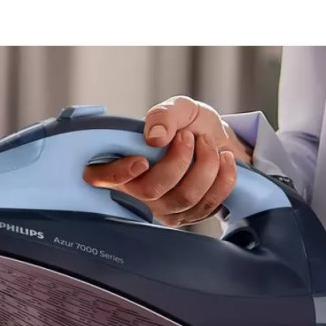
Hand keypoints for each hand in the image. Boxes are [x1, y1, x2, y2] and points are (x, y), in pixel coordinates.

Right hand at [83, 96, 252, 225]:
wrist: (221, 142)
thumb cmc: (191, 126)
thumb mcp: (178, 109)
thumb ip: (164, 115)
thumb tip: (154, 137)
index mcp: (122, 162)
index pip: (100, 177)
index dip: (116, 173)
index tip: (141, 160)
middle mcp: (137, 192)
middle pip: (151, 190)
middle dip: (178, 160)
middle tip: (189, 136)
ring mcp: (163, 209)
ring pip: (184, 197)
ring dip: (205, 164)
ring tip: (208, 143)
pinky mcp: (189, 217)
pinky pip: (208, 204)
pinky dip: (223, 177)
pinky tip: (224, 159)